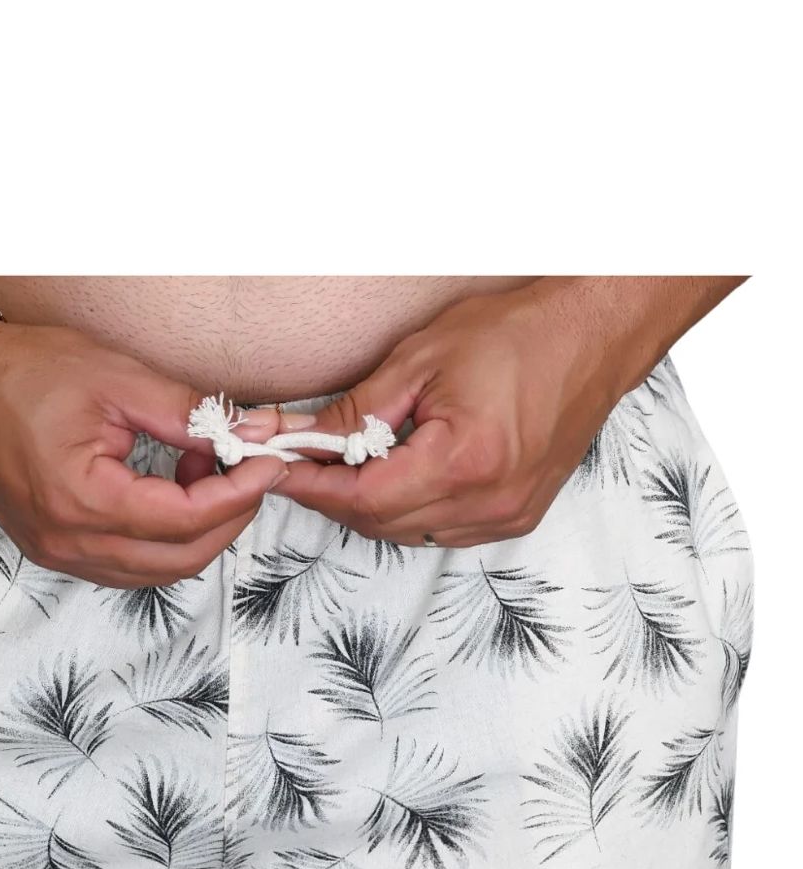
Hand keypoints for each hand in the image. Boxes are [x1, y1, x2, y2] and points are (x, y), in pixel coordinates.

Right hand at [0, 319, 290, 586]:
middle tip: (252, 470)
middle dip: (229, 518)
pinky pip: (127, 564)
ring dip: (198, 530)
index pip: (186, 519)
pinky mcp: (55, 548)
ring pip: (157, 570)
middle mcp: (69, 542)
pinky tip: (171, 487)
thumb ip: (186, 412)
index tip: (268, 462)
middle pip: (180, 558)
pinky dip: (163, 536)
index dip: (239, 494)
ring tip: (208, 470)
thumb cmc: (22, 371)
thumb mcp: (115, 378)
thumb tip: (246, 431)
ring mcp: (59, 553)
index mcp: (83, 502)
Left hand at [275, 281, 637, 548]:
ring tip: (345, 466)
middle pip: (380, 523)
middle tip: (299, 463)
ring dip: (368, 506)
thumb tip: (300, 438)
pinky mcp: (516, 517)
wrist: (593, 338)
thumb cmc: (517, 335)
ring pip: (407, 533)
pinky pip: (440, 531)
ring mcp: (506, 516)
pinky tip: (396, 477)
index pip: (362, 496)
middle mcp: (488, 503)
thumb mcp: (422, 360)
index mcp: (464, 463)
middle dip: (332, 496)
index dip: (312, 485)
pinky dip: (407, 511)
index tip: (275, 468)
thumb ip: (357, 411)